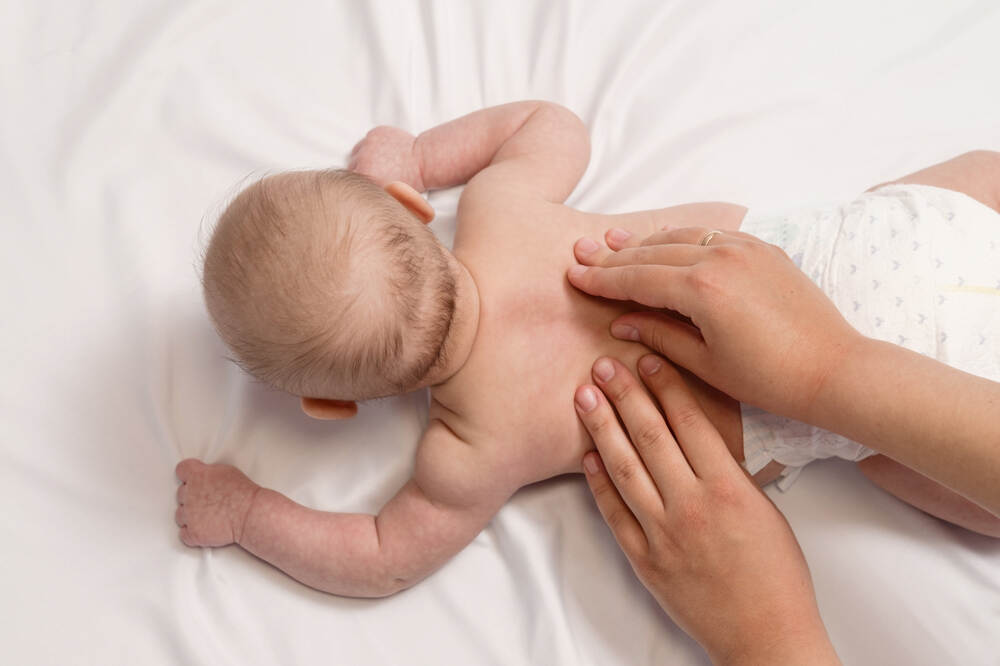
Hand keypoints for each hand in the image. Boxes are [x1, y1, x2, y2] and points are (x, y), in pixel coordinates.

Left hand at [175, 459, 259, 547]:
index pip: (182, 470)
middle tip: (207, 500)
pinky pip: (184, 534)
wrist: (250, 514)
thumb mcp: (227, 471)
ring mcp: (189, 515)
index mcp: (197, 476)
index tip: (193, 479)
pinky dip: (192, 533)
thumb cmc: (244, 493)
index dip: (187, 475)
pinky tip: (204, 529)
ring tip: (207, 516)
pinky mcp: (193, 533)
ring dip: (190, 516)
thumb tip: (205, 477)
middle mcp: (189, 494)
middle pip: (181, 494)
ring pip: (180, 515)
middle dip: (191, 497)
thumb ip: (209, 473)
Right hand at [348, 125, 424, 189]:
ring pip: (357, 151)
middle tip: (373, 173)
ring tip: (376, 162)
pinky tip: (383, 151)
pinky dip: (373, 145)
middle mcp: (364, 159)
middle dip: (360, 169)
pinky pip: (368, 139)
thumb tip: (365, 202)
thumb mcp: (390, 195)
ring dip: (363, 156)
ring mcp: (369, 144)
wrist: (424, 161)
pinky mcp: (376, 133)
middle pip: (352, 165)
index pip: (352, 180)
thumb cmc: (411, 182)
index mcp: (366, 176)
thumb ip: (374, 194)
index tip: (366, 184)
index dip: (359, 183)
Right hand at [568, 227, 864, 422]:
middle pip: (652, 251)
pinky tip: (666, 242)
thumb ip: (659, 335)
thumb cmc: (770, 378)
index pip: (638, 277)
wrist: (835, 369)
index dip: (602, 278)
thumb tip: (621, 321)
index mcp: (702, 289)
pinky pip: (711, 234)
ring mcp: (745, 248)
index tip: (574, 275)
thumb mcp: (706, 363)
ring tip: (614, 243)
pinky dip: (682, 236)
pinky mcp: (764, 249)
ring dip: (645, 241)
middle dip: (614, 255)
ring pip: (680, 235)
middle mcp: (721, 258)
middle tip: (582, 253)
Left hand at [575, 355, 837, 664]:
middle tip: (603, 364)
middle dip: (624, 394)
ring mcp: (662, 533)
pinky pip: (614, 513)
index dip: (664, 385)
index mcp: (728, 488)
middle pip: (649, 435)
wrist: (765, 634)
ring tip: (584, 396)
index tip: (646, 360)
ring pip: (624, 467)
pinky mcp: (644, 559)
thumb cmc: (777, 575)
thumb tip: (698, 437)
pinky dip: (598, 482)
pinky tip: (587, 455)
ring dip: (601, 427)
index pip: (688, 422)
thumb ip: (729, 473)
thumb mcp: (764, 510)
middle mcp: (691, 505)